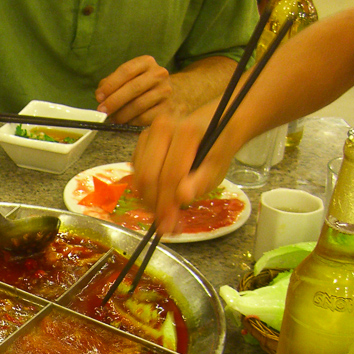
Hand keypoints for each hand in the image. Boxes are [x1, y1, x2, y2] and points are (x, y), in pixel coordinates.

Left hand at [95, 55, 173, 125]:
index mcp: (146, 62)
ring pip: (139, 104)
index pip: (126, 71)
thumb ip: (111, 83)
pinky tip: (126, 123)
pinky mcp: (167, 109)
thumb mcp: (128, 77)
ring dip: (121, 114)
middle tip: (102, 111)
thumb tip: (100, 96)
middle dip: (114, 101)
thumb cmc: (142, 85)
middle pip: (133, 88)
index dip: (110, 85)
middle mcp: (159, 74)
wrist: (170, 92)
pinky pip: (145, 118)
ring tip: (113, 119)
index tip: (99, 97)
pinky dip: (132, 122)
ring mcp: (165, 91)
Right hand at [130, 103, 232, 234]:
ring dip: (148, 201)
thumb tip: (182, 197)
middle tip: (165, 225)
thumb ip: (200, 182)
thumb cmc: (217, 149)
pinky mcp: (139, 143)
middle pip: (148, 176)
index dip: (167, 205)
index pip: (169, 175)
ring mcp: (147, 134)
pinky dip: (145, 190)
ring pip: (138, 177)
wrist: (212, 126)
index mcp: (184, 132)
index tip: (169, 228)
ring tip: (164, 215)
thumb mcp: (216, 168)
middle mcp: (161, 128)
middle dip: (154, 205)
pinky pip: (136, 173)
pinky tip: (159, 199)